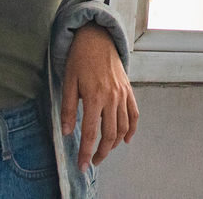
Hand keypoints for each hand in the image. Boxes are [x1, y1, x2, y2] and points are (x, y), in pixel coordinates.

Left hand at [61, 22, 138, 171]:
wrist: (97, 38)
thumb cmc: (79, 59)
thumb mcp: (68, 82)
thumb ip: (69, 109)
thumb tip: (67, 132)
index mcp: (94, 96)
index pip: (91, 132)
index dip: (86, 152)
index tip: (82, 165)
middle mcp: (112, 97)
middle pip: (110, 134)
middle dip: (102, 152)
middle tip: (93, 162)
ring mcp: (123, 94)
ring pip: (123, 127)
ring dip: (115, 144)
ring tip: (105, 151)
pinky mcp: (129, 90)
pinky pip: (134, 114)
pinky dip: (132, 129)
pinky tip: (126, 140)